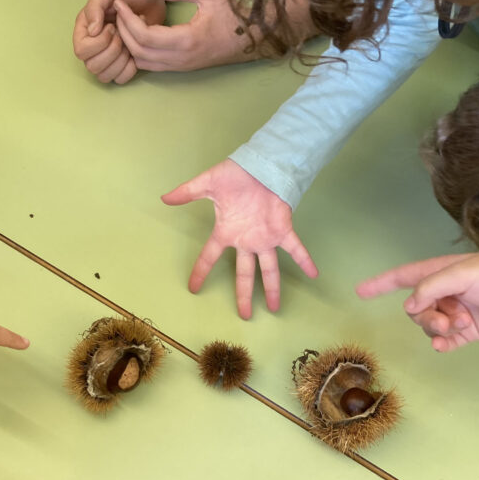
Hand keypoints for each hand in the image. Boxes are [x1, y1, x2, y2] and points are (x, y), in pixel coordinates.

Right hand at [73, 0, 165, 83]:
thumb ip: (96, 5)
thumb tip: (92, 30)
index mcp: (84, 28)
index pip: (81, 50)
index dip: (98, 43)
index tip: (112, 26)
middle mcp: (93, 45)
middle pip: (92, 67)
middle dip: (111, 52)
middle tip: (123, 34)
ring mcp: (108, 56)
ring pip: (104, 76)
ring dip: (120, 62)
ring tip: (130, 43)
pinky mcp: (123, 62)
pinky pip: (120, 79)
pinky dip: (129, 69)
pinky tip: (135, 53)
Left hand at [114, 0, 257, 71]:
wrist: (252, 37)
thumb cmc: (233, 14)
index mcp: (186, 40)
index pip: (144, 36)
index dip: (127, 20)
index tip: (119, 4)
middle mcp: (180, 59)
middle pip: (138, 52)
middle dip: (123, 32)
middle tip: (118, 12)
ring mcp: (181, 67)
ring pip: (143, 63)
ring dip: (130, 44)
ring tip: (128, 22)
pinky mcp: (182, 68)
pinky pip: (152, 65)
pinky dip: (139, 52)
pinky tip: (141, 33)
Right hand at [162, 158, 317, 318]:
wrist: (260, 163)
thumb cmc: (235, 175)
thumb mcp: (207, 183)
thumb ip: (187, 192)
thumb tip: (164, 198)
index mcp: (227, 232)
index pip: (210, 256)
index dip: (201, 272)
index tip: (193, 288)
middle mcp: (246, 241)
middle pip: (244, 274)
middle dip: (244, 295)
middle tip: (244, 316)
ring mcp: (265, 238)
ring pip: (269, 269)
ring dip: (273, 289)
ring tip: (275, 308)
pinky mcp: (282, 230)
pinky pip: (295, 248)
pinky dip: (305, 261)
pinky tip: (314, 275)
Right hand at [355, 253, 478, 351]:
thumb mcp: (463, 274)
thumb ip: (431, 287)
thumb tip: (410, 305)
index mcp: (443, 272)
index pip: (404, 276)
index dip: (381, 283)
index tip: (360, 291)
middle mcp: (448, 292)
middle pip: (417, 307)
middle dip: (425, 316)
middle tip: (445, 321)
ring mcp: (458, 312)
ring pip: (430, 325)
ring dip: (438, 328)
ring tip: (458, 327)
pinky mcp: (471, 331)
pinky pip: (446, 340)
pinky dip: (443, 343)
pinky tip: (446, 345)